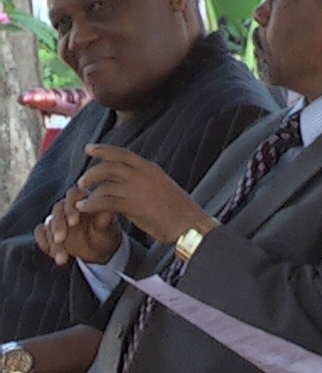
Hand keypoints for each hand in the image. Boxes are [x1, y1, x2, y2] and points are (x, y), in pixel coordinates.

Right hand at [34, 187, 121, 265]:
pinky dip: (44, 243)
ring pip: (48, 224)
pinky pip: (40, 233)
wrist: (100, 249)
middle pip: (57, 209)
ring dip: (52, 241)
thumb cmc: (106, 234)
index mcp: (85, 199)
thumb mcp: (107, 229)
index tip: (73, 222)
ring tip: (62, 259)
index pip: (74, 195)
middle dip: (58, 225)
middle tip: (60, 239)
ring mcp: (57, 217)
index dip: (71, 208)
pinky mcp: (48, 229)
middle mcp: (68, 205)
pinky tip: (52, 255)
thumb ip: (104, 219)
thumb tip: (106, 210)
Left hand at [75, 145, 208, 245]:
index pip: (122, 154)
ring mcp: (136, 189)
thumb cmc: (181, 210)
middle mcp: (142, 175)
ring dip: (89, 191)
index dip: (103, 150)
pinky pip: (104, 202)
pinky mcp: (131, 205)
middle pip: (108, 166)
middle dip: (91, 172)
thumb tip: (133, 180)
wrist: (190, 224)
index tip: (89, 148)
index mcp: (150, 168)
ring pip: (104, 184)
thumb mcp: (164, 186)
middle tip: (82, 180)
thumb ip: (147, 180)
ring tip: (81, 198)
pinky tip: (83, 208)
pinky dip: (90, 204)